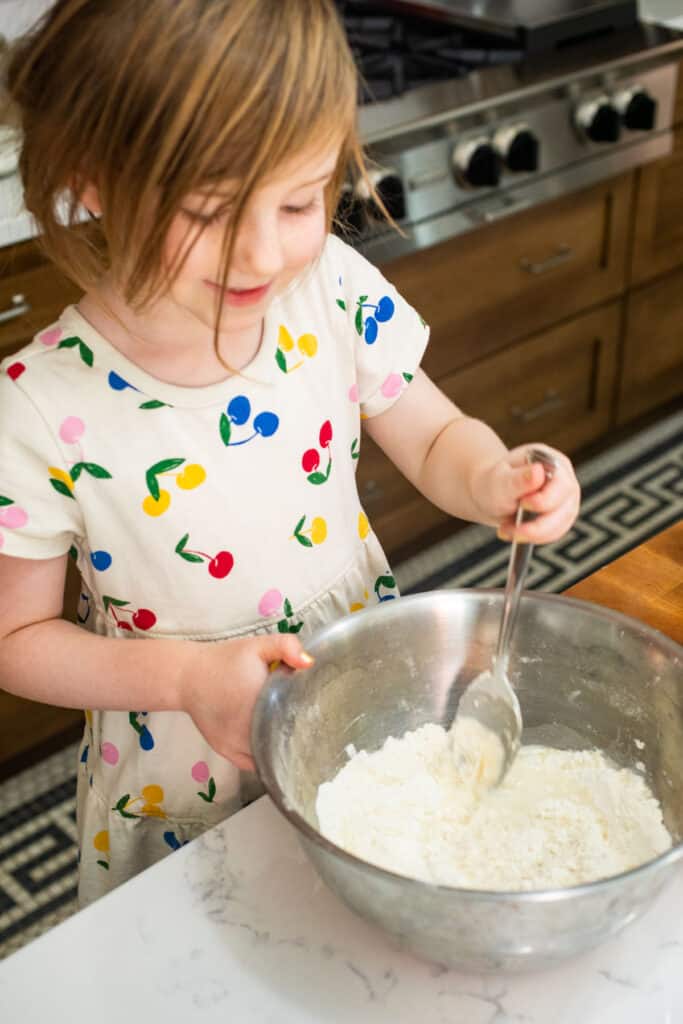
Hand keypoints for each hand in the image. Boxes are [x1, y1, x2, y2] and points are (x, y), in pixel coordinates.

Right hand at [179, 633, 313, 771]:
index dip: (309, 718)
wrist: (188, 675)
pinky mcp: (225, 751)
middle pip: (284, 741)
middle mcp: (248, 728)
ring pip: (269, 756)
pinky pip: (253, 764)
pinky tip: (272, 747)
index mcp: (260, 701)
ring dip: (281, 749)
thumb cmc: (225, 660)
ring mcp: (235, 743)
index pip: (296, 719)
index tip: (315, 712)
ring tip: (291, 736)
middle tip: (307, 724)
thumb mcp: (258, 645)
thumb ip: (286, 646)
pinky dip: (264, 758)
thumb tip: (309, 663)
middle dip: (298, 734)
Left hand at [472, 444, 580, 544]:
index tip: (522, 505)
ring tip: (506, 531)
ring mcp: (565, 499)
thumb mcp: (499, 480)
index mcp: (552, 461)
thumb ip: (517, 479)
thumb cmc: (494, 482)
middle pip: (565, 507)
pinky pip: (555, 533)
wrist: (490, 493)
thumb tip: (537, 471)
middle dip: (537, 524)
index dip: (545, 499)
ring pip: (561, 524)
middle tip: (510, 529)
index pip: (562, 483)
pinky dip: (533, 538)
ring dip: (533, 534)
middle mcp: (564, 479)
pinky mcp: (561, 516)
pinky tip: (513, 533)